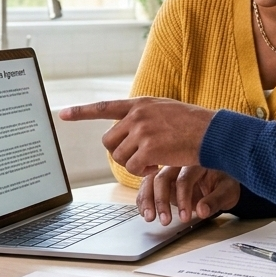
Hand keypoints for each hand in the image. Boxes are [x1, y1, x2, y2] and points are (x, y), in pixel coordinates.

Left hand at [59, 97, 215, 175]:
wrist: (213, 133)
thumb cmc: (193, 125)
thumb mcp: (165, 110)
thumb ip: (144, 116)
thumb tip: (126, 131)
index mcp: (140, 104)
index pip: (105, 107)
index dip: (82, 112)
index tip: (63, 114)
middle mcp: (138, 115)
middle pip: (109, 142)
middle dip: (120, 153)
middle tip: (139, 157)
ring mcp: (142, 131)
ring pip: (119, 157)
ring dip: (133, 165)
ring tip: (153, 160)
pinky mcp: (149, 148)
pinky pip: (133, 168)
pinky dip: (143, 172)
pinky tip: (158, 166)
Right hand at [138, 166, 240, 224]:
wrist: (220, 178)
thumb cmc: (224, 183)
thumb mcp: (228, 192)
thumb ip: (216, 201)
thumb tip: (202, 211)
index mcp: (197, 162)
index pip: (184, 179)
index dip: (183, 199)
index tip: (185, 217)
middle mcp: (179, 162)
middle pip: (162, 177)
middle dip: (161, 201)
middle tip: (165, 221)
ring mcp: (168, 169)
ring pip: (150, 180)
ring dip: (147, 199)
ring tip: (149, 217)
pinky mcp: (162, 178)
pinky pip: (147, 185)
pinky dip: (143, 198)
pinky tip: (144, 211)